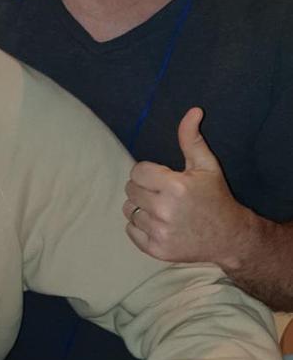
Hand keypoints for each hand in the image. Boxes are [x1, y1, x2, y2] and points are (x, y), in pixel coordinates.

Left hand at [123, 107, 251, 267]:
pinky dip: (139, 227)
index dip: (148, 172)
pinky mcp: (156, 249)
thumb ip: (192, 138)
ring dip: (140, 207)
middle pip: (130, 190)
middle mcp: (165, 210)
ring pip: (128, 210)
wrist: (230, 237)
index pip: (137, 171)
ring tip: (159, 208)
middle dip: (143, 188)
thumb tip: (193, 110)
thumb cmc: (216, 197)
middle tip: (161, 193)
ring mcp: (160, 232)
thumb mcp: (207, 165)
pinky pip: (130, 231)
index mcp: (175, 186)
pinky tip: (158, 223)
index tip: (161, 177)